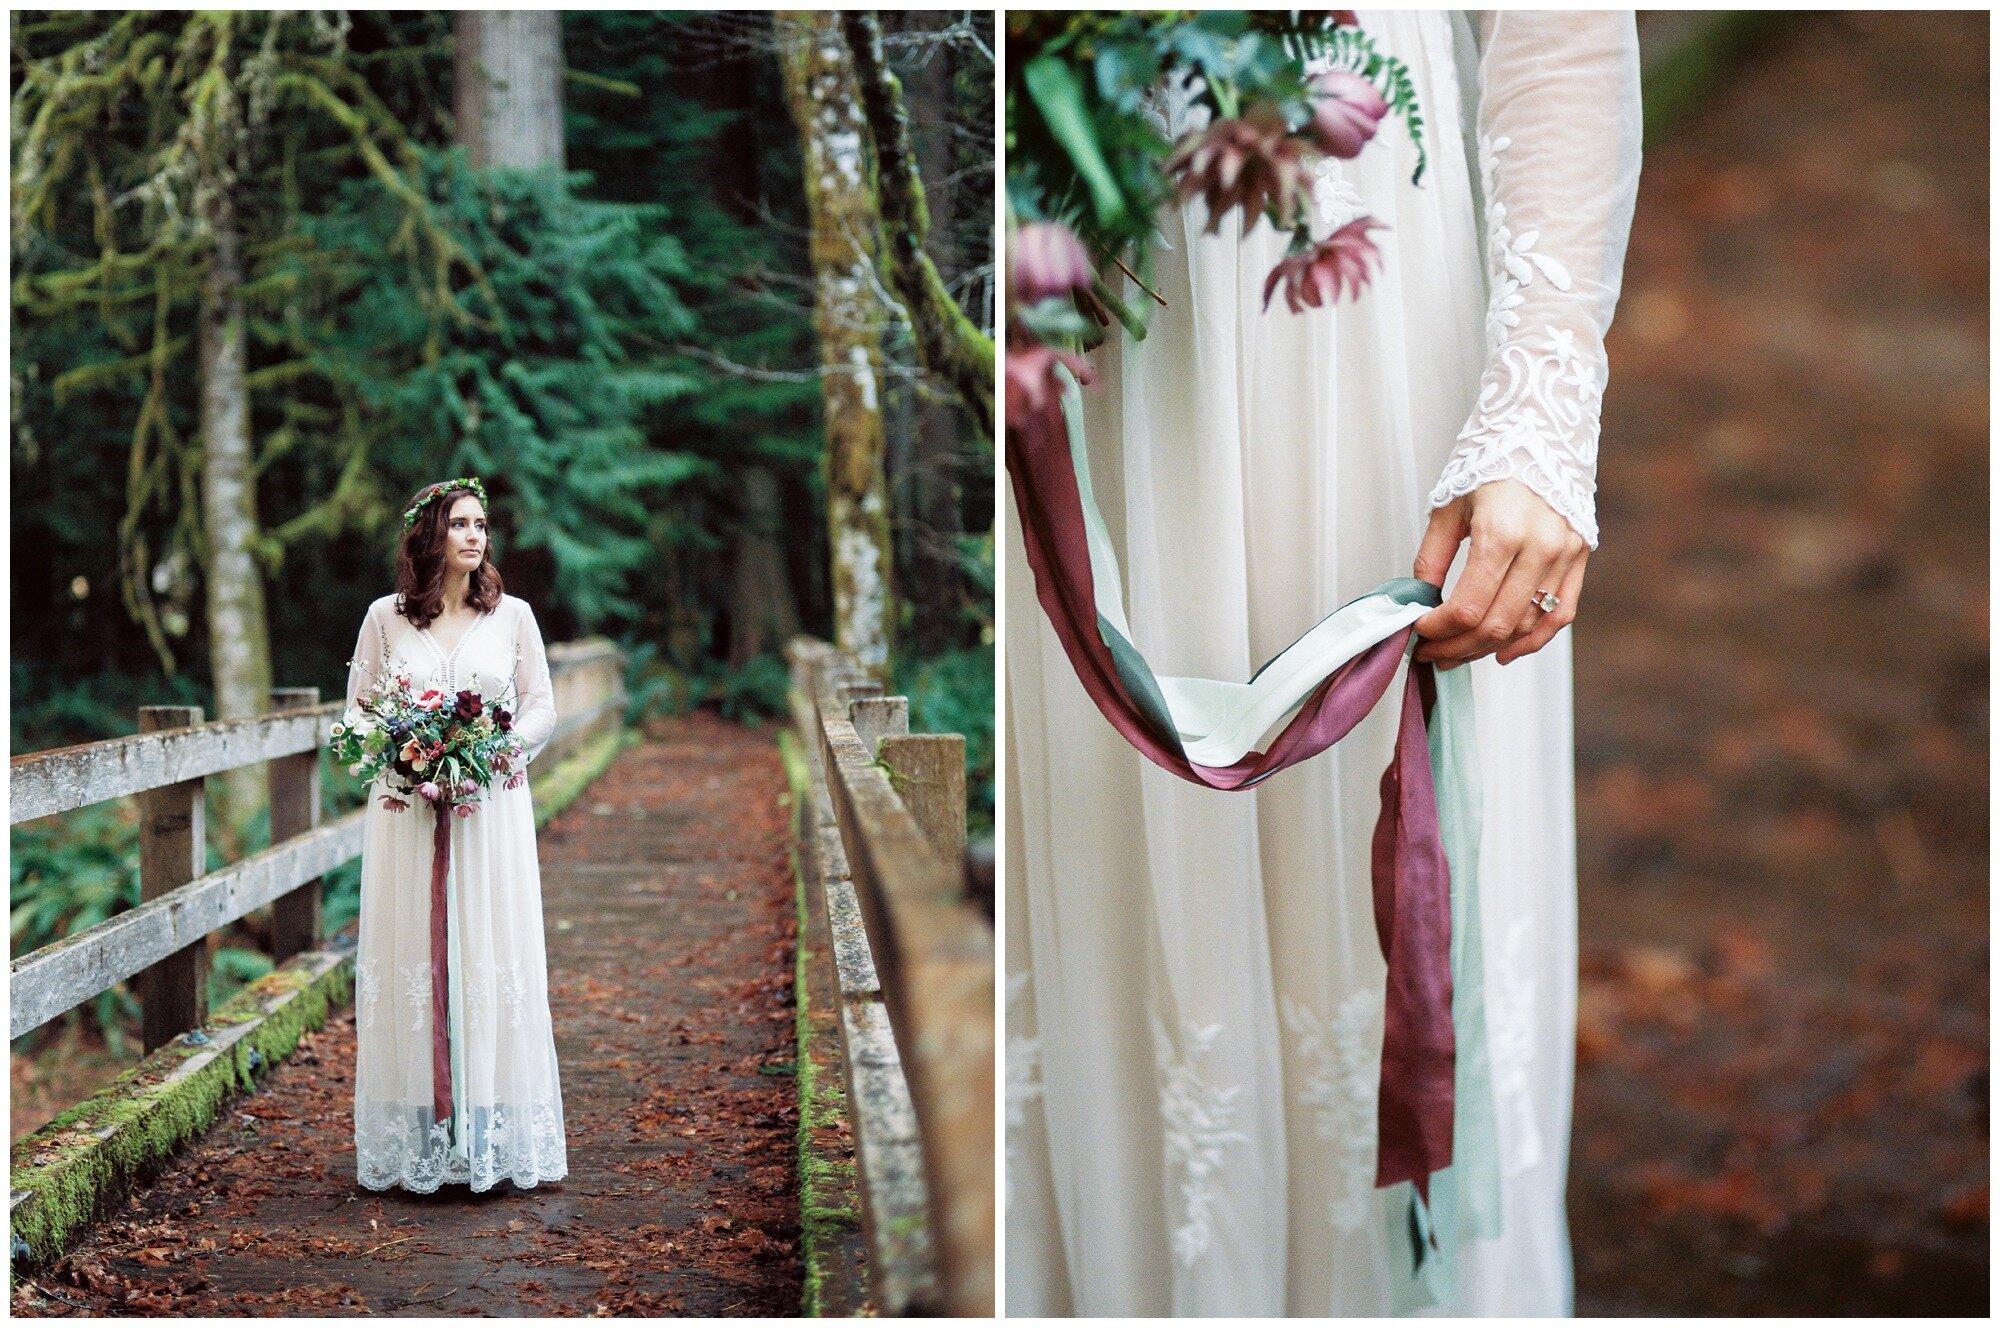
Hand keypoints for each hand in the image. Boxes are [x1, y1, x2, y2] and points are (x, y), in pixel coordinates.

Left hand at [1410, 479, 1585, 668]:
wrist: (1541, 430)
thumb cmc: (1491, 462)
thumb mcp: (1449, 506)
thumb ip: (1432, 557)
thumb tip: (1419, 600)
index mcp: (1501, 532)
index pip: (1466, 607)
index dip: (1437, 630)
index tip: (1418, 632)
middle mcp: (1539, 547)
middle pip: (1496, 625)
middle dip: (1457, 648)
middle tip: (1433, 654)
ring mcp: (1565, 554)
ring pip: (1526, 625)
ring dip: (1488, 648)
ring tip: (1459, 653)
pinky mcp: (1579, 557)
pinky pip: (1560, 614)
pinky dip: (1533, 641)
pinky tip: (1504, 652)